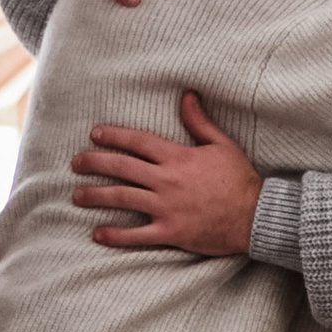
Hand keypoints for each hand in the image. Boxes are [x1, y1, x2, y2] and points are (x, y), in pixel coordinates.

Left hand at [70, 93, 261, 253]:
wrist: (256, 216)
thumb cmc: (240, 180)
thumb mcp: (222, 144)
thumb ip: (199, 121)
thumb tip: (187, 95)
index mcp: (178, 157)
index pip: (137, 142)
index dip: (113, 136)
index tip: (94, 134)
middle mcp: (167, 180)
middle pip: (122, 167)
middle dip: (94, 163)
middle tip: (76, 163)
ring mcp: (167, 207)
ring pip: (122, 198)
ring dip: (96, 196)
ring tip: (77, 195)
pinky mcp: (171, 232)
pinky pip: (136, 235)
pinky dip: (115, 235)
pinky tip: (97, 233)